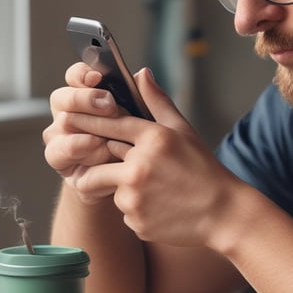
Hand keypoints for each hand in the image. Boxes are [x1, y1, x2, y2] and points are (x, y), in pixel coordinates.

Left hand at [51, 68, 244, 248]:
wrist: (223, 213)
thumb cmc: (204, 170)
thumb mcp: (184, 131)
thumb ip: (157, 102)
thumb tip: (140, 73)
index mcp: (154, 138)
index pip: (110, 123)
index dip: (88, 120)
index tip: (69, 116)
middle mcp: (140, 165)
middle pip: (98, 158)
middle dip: (100, 161)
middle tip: (120, 164)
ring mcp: (136, 195)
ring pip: (111, 187)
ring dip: (124, 188)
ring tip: (156, 190)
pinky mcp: (135, 220)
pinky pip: (124, 211)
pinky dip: (137, 210)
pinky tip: (161, 208)